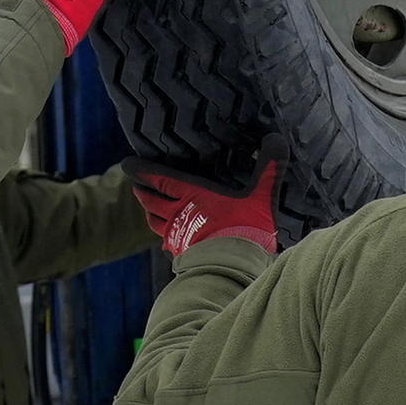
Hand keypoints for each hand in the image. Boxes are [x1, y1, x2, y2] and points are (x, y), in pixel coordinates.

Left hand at [132, 157, 281, 262]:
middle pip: (152, 200)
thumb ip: (269, 168)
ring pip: (154, 221)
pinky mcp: (182, 253)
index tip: (127, 164)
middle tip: (136, 184)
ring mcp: (178, 235)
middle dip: (142, 190)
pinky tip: (166, 238)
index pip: (159, 178)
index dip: (142, 170)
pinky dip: (163, 235)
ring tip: (147, 207)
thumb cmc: (245, 227)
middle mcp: (178, 213)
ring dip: (148, 212)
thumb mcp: (261, 194)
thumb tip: (278, 138)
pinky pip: (166, 242)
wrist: (234, 266)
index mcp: (192, 194)